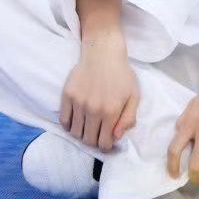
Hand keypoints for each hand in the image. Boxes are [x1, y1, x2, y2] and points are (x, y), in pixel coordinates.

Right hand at [61, 0, 138, 154]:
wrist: (103, 52)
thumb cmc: (121, 74)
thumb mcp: (134, 95)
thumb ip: (128, 119)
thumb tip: (117, 137)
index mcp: (111, 111)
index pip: (104, 143)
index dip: (106, 146)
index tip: (106, 142)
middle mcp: (93, 110)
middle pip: (88, 140)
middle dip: (94, 141)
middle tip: (97, 135)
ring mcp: (79, 103)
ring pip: (75, 132)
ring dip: (81, 134)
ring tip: (87, 127)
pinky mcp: (67, 95)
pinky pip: (64, 120)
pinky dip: (69, 125)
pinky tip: (76, 120)